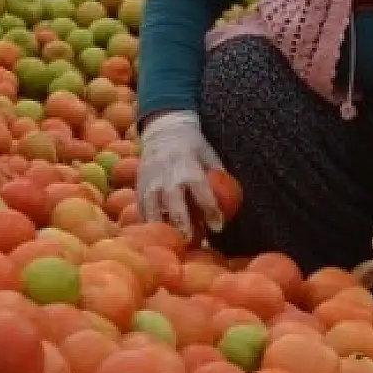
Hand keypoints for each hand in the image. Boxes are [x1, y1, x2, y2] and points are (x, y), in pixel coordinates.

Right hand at [136, 111, 224, 241]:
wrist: (163, 129)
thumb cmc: (191, 144)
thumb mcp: (209, 154)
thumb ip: (218, 175)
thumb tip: (232, 199)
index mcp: (189, 170)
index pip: (203, 196)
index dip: (212, 213)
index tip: (218, 227)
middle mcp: (168, 179)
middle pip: (175, 209)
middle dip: (184, 228)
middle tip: (192, 242)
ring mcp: (151, 183)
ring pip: (154, 212)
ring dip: (163, 229)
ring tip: (171, 243)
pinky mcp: (139, 186)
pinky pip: (141, 209)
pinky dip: (148, 222)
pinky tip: (155, 234)